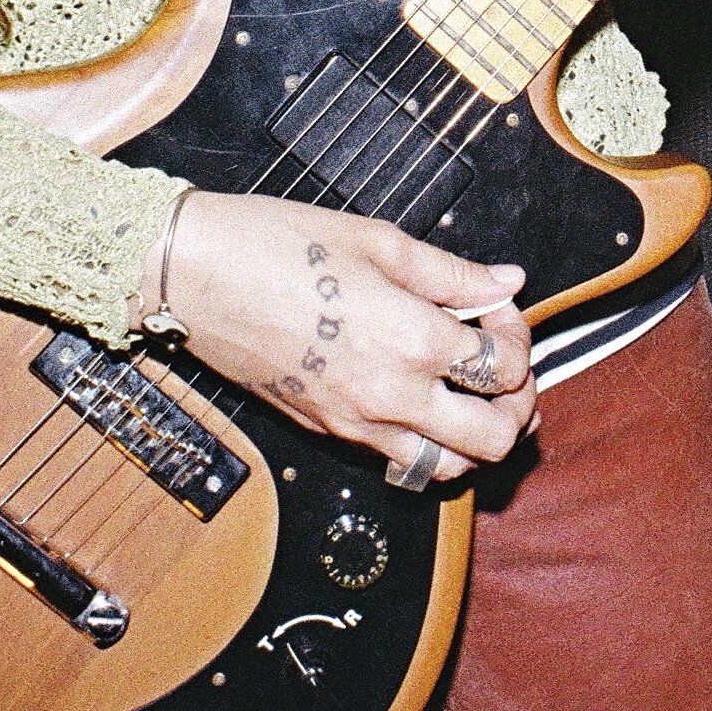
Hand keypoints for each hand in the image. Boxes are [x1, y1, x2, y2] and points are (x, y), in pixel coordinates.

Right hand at [149, 192, 535, 482]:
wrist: (195, 276)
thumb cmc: (277, 246)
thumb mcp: (379, 241)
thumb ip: (452, 272)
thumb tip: (507, 283)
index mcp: (413, 340)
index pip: (504, 367)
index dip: (517, 335)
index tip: (498, 308)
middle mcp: (392, 396)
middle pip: (494, 439)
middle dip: (517, 403)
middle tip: (503, 365)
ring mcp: (357, 424)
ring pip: (450, 469)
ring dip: (476, 436)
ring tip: (472, 392)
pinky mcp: (327, 433)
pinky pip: (398, 463)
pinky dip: (429, 445)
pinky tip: (424, 401)